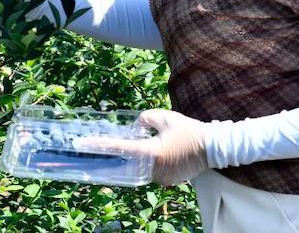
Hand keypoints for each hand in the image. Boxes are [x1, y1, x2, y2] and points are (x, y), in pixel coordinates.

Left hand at [75, 109, 208, 184]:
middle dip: (108, 158)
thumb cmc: (189, 131)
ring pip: (136, 170)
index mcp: (152, 153)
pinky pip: (148, 173)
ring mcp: (161, 178)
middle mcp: (154, 169)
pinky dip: (140, 165)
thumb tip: (135, 126)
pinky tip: (133, 157)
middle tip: (88, 152)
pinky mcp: (167, 180)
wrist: (214, 148)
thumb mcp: (165, 117)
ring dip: (125, 162)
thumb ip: (145, 119)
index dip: (100, 145)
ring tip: (108, 153)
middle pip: (125, 164)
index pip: (121, 149)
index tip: (83, 144)